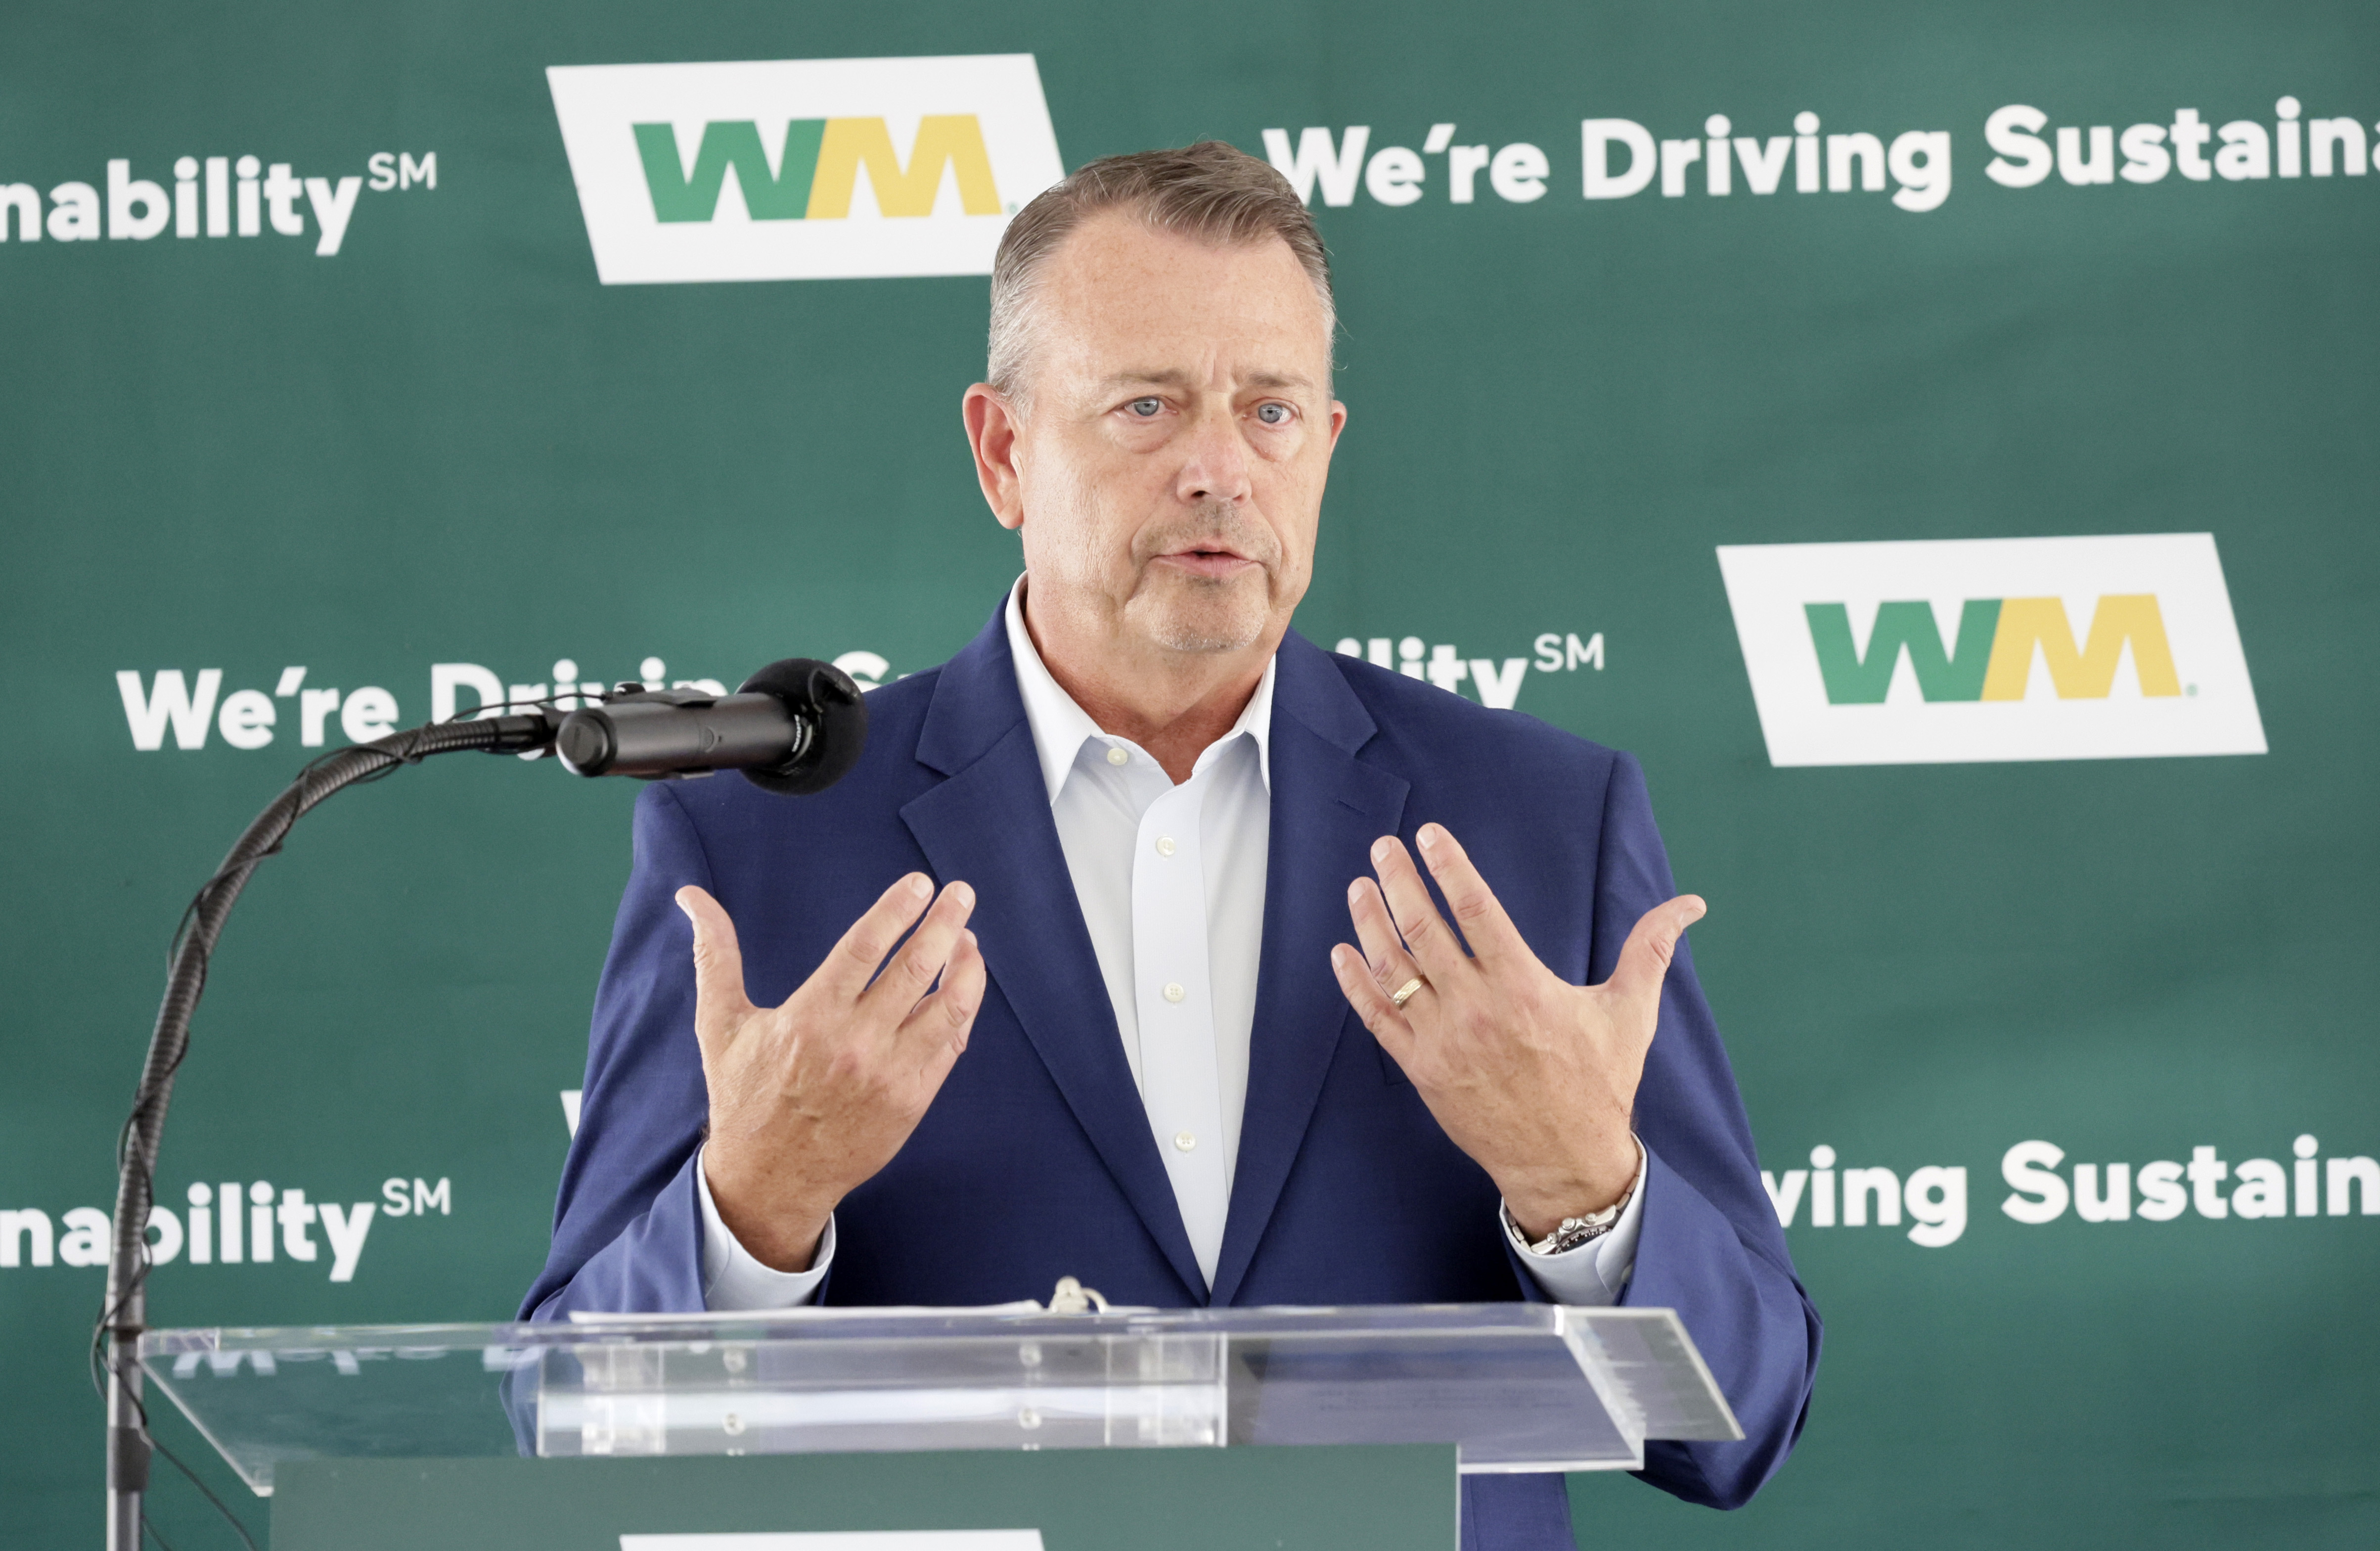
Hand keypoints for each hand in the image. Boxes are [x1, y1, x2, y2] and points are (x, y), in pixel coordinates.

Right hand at [679, 873, 985, 1270]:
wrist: (769, 1179)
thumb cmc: (744, 1097)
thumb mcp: (721, 1024)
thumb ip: (715, 955)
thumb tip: (691, 898)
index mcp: (811, 1018)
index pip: (866, 947)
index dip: (897, 909)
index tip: (920, 884)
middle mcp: (855, 1043)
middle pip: (916, 967)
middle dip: (945, 922)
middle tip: (961, 893)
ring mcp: (890, 1074)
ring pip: (946, 1007)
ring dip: (966, 966)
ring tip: (969, 939)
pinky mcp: (912, 1101)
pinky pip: (950, 1046)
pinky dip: (962, 1010)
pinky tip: (963, 987)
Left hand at [1328, 823, 1703, 1238]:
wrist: (1565, 1162)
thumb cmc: (1598, 1085)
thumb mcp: (1631, 1013)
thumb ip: (1649, 950)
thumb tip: (1690, 905)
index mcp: (1523, 987)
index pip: (1475, 910)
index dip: (1449, 867)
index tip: (1429, 835)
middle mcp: (1476, 1009)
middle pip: (1423, 930)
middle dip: (1399, 882)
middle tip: (1383, 848)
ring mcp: (1443, 1040)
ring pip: (1394, 970)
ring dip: (1371, 923)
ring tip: (1359, 888)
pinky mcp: (1422, 1069)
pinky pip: (1377, 1019)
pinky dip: (1355, 984)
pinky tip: (1342, 953)